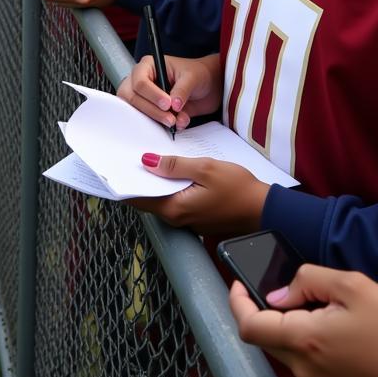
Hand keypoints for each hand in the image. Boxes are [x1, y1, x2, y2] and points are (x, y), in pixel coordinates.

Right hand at [118, 52, 221, 130]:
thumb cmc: (198, 73)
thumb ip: (182, 90)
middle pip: (132, 97)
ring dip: (155, 119)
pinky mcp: (152, 111)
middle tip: (170, 118)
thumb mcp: (192, 77)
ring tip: (175, 121)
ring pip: (137, 111)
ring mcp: (145, 97)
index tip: (168, 103)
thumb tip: (174, 106)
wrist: (209, 86)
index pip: (140, 81)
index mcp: (148, 66)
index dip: (152, 94)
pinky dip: (161, 126)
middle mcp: (142, 81)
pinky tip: (178, 123)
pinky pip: (148, 122)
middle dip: (151, 110)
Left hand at [131, 155, 267, 234]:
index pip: (138, 198)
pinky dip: (168, 186)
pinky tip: (170, 170)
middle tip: (128, 157)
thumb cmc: (238, 189)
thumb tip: (146, 161)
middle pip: (147, 199)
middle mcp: (177, 219)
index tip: (112, 168)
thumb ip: (174, 165)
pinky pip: (174, 200)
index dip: (124, 182)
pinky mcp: (196, 216)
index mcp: (175, 209)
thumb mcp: (205, 169)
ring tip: (146, 159)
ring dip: (154, 182)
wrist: (265, 209)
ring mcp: (187, 220)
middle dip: (137, 179)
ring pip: (161, 199)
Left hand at [229, 267, 377, 376]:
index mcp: (303, 340)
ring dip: (286, 326)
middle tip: (275, 286)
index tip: (236, 280)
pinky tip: (332, 328)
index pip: (247, 324)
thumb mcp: (353, 286)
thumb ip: (308, 280)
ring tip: (311, 304)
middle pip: (263, 338)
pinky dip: (306, 342)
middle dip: (261, 310)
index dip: (236, 300)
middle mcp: (304, 368)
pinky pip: (307, 364)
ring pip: (286, 351)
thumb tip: (279, 293)